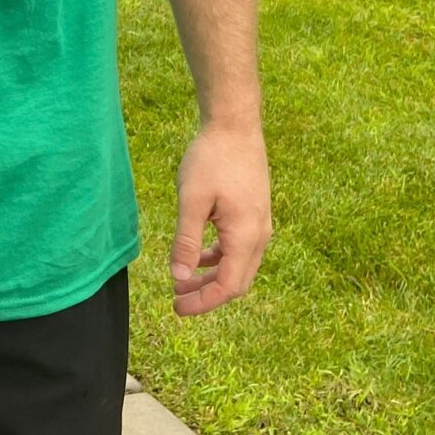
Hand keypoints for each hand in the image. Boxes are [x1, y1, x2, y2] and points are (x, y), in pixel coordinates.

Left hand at [169, 121, 270, 315]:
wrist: (235, 125)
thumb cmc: (212, 158)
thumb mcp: (192, 199)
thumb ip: (186, 240)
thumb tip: (179, 278)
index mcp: (245, 235)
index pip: (229, 286)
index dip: (204, 302)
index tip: (177, 308)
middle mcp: (258, 235)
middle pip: (237, 281)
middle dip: (207, 295)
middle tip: (176, 301)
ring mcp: (259, 224)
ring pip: (238, 265)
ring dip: (212, 277)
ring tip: (182, 283)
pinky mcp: (253, 214)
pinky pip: (238, 248)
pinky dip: (218, 258)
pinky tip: (197, 258)